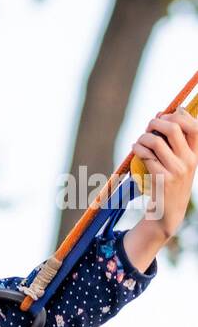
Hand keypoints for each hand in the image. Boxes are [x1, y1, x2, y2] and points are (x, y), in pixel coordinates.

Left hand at [131, 106, 197, 239]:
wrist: (168, 213)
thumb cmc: (170, 183)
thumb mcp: (179, 163)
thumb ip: (173, 141)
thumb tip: (160, 114)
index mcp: (196, 154)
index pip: (195, 126)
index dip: (178, 115)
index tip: (164, 116)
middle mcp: (189, 161)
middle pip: (174, 128)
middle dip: (156, 123)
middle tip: (148, 128)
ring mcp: (176, 171)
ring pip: (157, 142)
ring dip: (143, 137)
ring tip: (139, 142)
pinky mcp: (162, 179)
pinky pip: (147, 156)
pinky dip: (138, 149)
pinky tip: (135, 150)